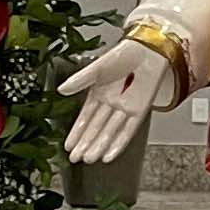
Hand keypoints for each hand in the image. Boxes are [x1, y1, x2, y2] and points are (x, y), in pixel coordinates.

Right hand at [62, 34, 174, 163]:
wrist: (149, 50)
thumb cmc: (124, 54)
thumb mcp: (97, 67)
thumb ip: (80, 81)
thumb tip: (61, 90)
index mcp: (98, 93)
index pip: (85, 118)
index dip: (76, 132)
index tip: (68, 146)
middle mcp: (111, 104)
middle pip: (96, 128)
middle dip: (86, 144)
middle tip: (75, 158)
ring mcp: (125, 109)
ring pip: (110, 132)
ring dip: (100, 146)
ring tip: (89, 159)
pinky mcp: (140, 111)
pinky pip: (128, 130)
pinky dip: (119, 143)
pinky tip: (110, 155)